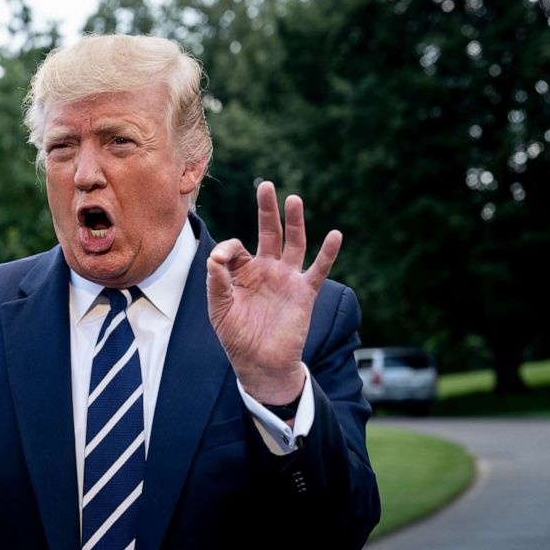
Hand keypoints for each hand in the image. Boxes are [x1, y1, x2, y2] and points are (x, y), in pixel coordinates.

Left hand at [206, 181, 340, 404]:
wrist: (260, 364)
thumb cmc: (237, 336)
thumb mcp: (219, 308)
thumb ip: (216, 282)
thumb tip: (215, 257)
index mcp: (243, 272)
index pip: (236, 247)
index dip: (227, 249)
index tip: (220, 260)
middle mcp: (267, 270)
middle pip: (270, 232)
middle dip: (268, 209)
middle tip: (266, 185)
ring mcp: (287, 279)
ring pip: (294, 243)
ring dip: (294, 222)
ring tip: (293, 200)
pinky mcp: (303, 293)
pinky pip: (318, 269)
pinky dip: (328, 253)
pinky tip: (335, 235)